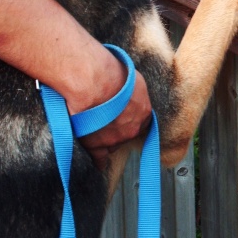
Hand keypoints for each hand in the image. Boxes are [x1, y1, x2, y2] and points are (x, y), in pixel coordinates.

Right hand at [66, 53, 153, 171]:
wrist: (94, 84)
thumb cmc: (111, 75)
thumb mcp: (133, 79)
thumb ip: (134, 91)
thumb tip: (132, 92)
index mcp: (144, 113)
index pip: (141, 121)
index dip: (130, 117)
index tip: (123, 114)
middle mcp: (132, 129)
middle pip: (126, 134)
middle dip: (118, 128)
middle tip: (105, 118)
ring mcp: (114, 140)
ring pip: (111, 144)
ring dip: (105, 138)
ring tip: (93, 128)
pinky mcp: (95, 145)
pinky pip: (98, 159)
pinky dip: (97, 160)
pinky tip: (97, 162)